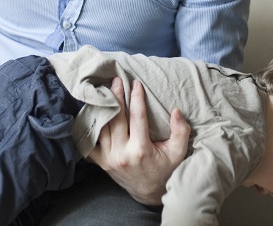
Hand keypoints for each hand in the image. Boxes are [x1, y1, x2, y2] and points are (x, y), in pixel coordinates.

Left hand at [88, 77, 190, 205]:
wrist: (149, 193)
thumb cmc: (165, 170)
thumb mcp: (178, 152)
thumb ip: (181, 131)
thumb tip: (176, 110)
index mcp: (141, 150)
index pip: (137, 117)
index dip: (136, 98)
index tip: (136, 83)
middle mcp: (122, 154)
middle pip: (116, 118)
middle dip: (116, 96)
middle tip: (116, 80)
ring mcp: (109, 159)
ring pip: (102, 128)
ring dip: (103, 108)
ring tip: (104, 91)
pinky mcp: (102, 162)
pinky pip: (92, 142)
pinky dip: (92, 127)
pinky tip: (94, 112)